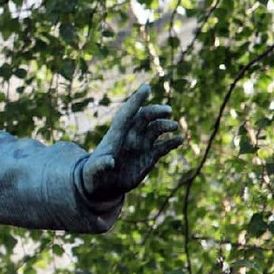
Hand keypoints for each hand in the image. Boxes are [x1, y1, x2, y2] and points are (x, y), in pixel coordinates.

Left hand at [82, 84, 182, 201]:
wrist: (102, 186)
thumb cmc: (93, 176)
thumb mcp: (93, 172)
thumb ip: (100, 165)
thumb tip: (109, 162)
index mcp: (115, 136)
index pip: (126, 114)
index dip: (136, 100)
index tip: (147, 87)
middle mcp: (130, 137)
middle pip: (144, 117)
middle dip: (155, 111)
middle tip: (168, 110)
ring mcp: (140, 145)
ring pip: (155, 129)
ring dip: (165, 125)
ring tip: (174, 127)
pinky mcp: (149, 156)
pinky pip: (163, 146)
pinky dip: (172, 142)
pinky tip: (180, 140)